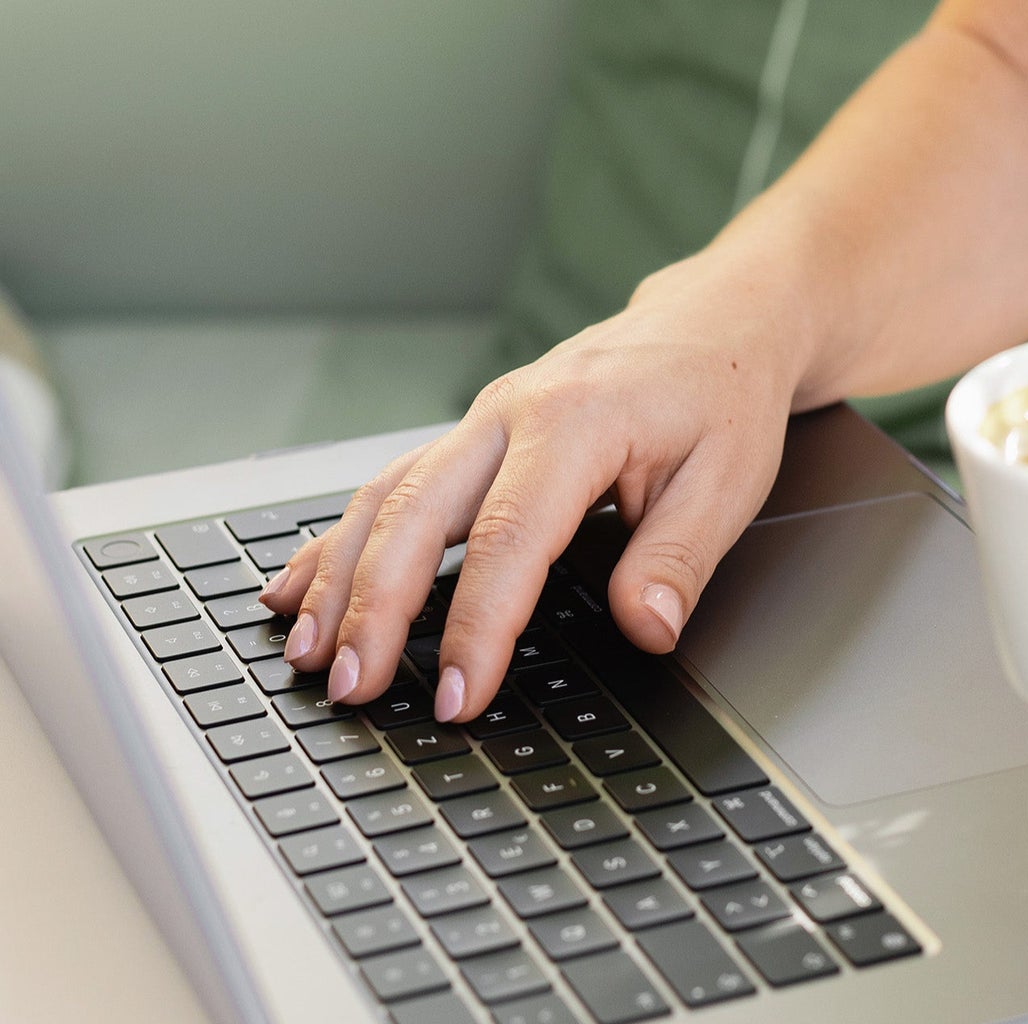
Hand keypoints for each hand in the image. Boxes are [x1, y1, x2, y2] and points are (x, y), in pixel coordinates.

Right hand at [257, 254, 797, 721]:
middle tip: (350, 687)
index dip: (477, 626)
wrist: (712, 324)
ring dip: (338, 578)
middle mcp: (510, 415)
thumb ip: (681, 557)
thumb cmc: (721, 399)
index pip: (510, 539)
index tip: (457, 696)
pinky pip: (391, 488)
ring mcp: (481, 423)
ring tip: (306, 652)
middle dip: (374, 607)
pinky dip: (339, 540)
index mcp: (576, 424)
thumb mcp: (730, 480)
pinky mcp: (472, 439)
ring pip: (386, 498)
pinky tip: (297, 589)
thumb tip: (647, 627)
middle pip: (417, 513)